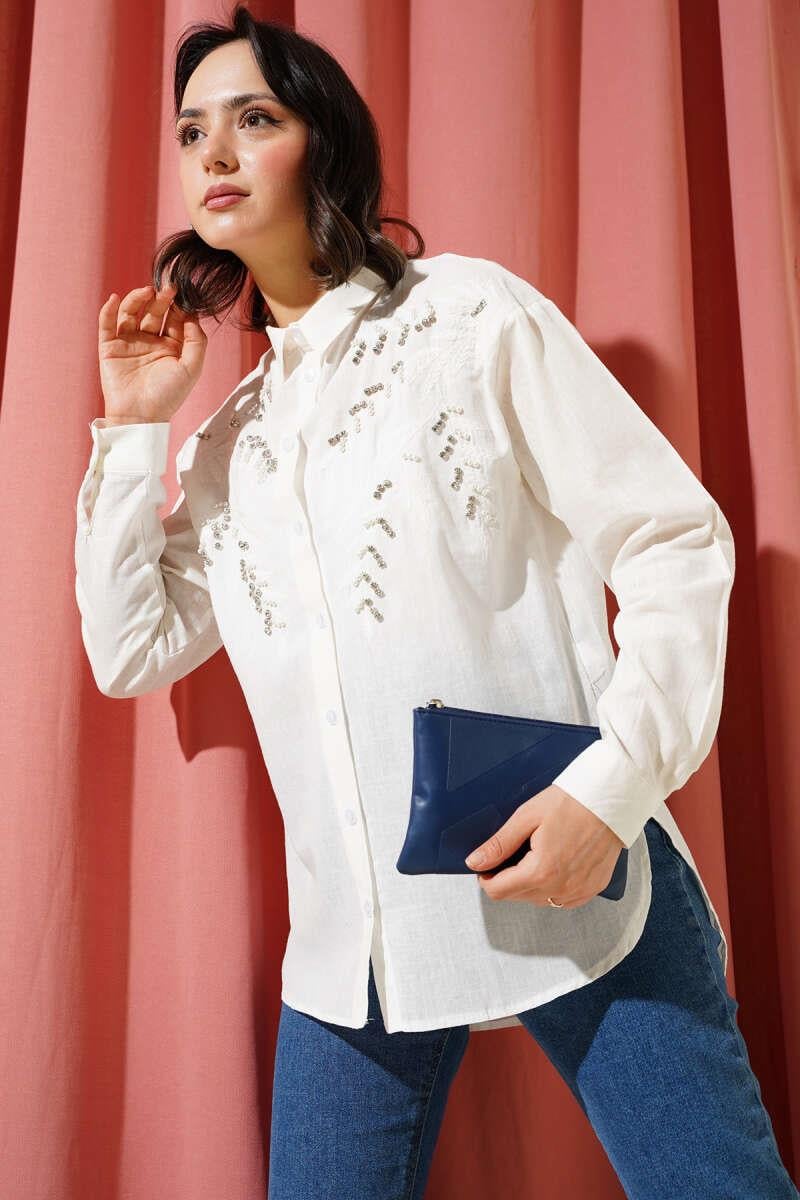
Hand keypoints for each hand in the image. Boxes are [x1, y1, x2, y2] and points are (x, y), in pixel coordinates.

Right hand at [98, 283, 206, 423]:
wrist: (141, 416)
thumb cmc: (168, 396)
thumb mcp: (192, 368)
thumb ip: (197, 341)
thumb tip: (191, 314)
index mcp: (171, 346)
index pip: (174, 318)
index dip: (178, 305)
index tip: (183, 294)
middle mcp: (150, 341)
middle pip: (154, 312)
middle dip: (160, 299)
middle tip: (168, 289)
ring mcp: (129, 343)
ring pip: (131, 313)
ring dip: (137, 300)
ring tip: (146, 292)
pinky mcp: (109, 348)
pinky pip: (107, 324)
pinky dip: (108, 310)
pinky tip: (115, 299)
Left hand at [464, 784, 625, 908]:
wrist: (613, 799)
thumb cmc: (572, 802)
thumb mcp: (527, 817)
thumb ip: (500, 844)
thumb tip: (475, 862)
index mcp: (541, 872)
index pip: (498, 891)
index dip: (486, 877)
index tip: (487, 864)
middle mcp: (561, 888)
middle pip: (517, 897)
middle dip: (508, 879)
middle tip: (515, 851)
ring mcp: (579, 891)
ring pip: (539, 900)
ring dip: (530, 884)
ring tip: (536, 854)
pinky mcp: (592, 888)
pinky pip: (562, 899)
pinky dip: (552, 887)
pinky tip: (555, 864)